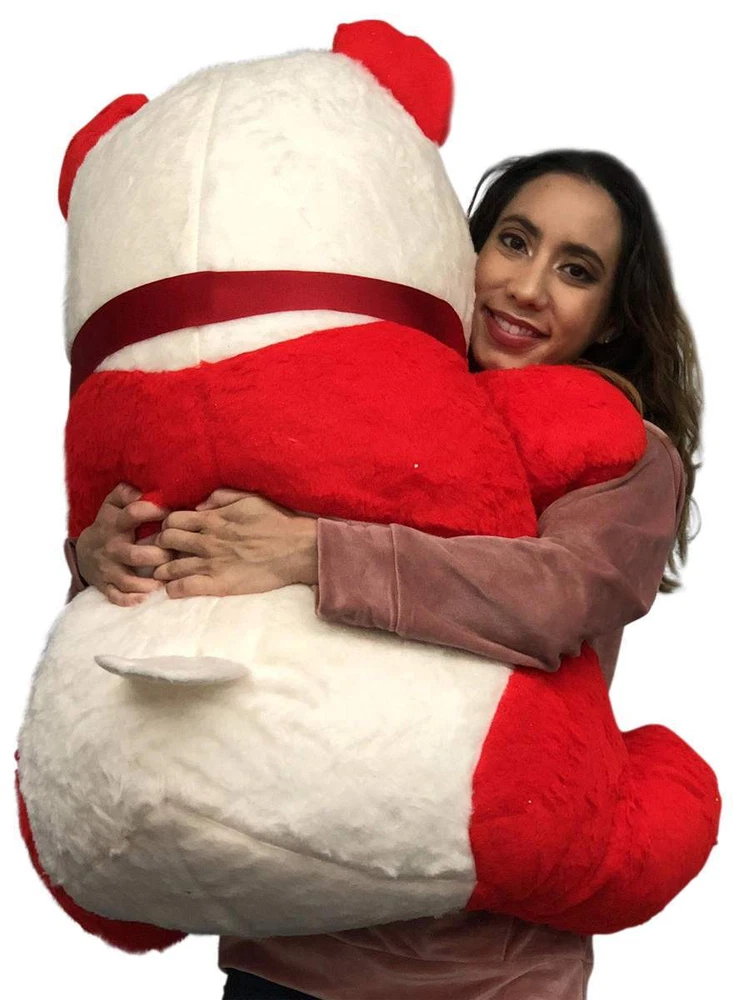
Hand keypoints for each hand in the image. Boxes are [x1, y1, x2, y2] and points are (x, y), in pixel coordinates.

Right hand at [75, 483, 171, 606]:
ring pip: (128, 580)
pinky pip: (117, 596)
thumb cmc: (109, 524)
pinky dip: (131, 599)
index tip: (171, 514)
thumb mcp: (112, 504)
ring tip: (165, 580)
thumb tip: (143, 489)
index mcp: (115, 523)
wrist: (84, 552)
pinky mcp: (105, 585)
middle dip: (159, 556)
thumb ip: (126, 492)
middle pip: (136, 554)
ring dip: (149, 583)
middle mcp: (111, 547)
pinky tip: (147, 596)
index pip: (133, 513)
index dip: (153, 511)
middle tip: (175, 555)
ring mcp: (108, 568)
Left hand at [153, 490, 317, 598]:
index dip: (168, 525)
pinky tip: (174, 588)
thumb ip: (221, 497)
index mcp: (213, 519)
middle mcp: (207, 541)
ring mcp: (211, 564)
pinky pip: (184, 588)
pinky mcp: (219, 585)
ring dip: (162, 569)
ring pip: (169, 567)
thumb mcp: (250, 499)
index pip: (172, 520)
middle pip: (166, 541)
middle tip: (165, 552)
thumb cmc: (276, 522)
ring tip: (164, 573)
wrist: (297, 549)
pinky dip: (174, 589)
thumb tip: (199, 505)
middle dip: (161, 546)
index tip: (173, 531)